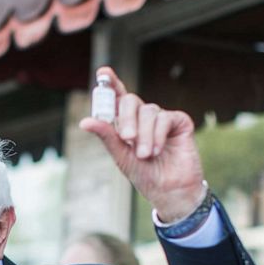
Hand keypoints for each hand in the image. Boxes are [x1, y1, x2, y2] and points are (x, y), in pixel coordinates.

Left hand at [80, 65, 205, 221]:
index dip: (110, 84)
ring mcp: (161, 118)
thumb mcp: (122, 157)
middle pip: (130, 101)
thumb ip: (107, 137)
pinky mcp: (178, 122)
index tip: (103, 72)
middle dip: (126, 119)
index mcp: (126, 124)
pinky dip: (158, 134)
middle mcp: (143, 117)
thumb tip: (84, 121)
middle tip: (127, 139)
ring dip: (144, 135)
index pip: (117, 99)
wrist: (170, 191)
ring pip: (148, 111)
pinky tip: (158, 150)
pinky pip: (164, 118)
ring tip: (145, 155)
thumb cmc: (145, 175)